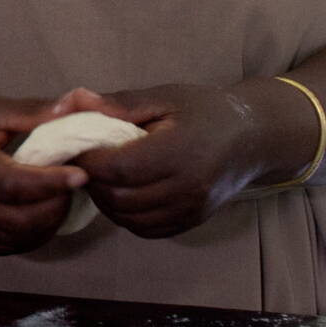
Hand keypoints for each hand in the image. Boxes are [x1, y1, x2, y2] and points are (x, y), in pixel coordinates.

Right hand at [0, 89, 83, 255]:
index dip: (51, 184)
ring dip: (44, 226)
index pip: (15, 184)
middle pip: (18, 220)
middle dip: (55, 208)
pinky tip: (37, 220)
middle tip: (72, 188)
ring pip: (12, 238)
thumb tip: (75, 104)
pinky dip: (24, 239)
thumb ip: (32, 112)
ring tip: (58, 202)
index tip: (81, 175)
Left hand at [62, 83, 274, 238]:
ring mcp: (191, 209)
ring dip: (105, 200)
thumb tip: (74, 100)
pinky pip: (146, 229)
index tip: (76, 146)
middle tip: (84, 161)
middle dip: (92, 181)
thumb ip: (118, 103)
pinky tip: (122, 192)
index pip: (118, 168)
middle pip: (119, 197)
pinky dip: (125, 215)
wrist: (251, 138)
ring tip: (102, 176)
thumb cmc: (203, 111)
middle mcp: (187, 187)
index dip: (88, 160)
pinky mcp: (192, 222)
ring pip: (128, 218)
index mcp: (179, 151)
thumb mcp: (162, 97)